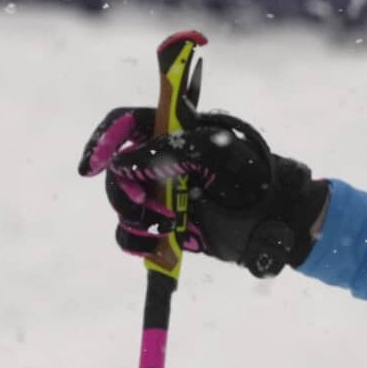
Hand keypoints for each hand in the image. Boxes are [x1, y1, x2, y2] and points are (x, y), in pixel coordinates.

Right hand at [78, 106, 326, 277]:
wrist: (274, 220)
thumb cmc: (252, 177)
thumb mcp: (216, 152)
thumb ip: (169, 150)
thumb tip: (122, 164)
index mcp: (173, 130)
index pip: (126, 124)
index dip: (104, 139)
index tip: (91, 165)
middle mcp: (161, 159)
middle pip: (116, 168)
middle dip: (124, 188)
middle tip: (143, 202)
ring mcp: (160, 191)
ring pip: (121, 201)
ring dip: (132, 215)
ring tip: (163, 225)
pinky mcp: (162, 222)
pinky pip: (130, 231)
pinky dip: (134, 239)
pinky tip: (153, 243)